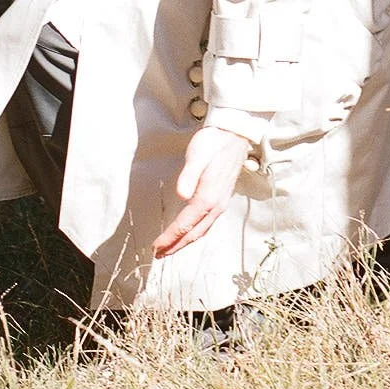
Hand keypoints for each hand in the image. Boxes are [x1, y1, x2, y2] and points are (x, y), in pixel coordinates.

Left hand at [154, 125, 251, 258]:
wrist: (234, 133)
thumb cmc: (214, 142)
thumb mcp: (197, 155)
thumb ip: (188, 176)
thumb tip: (181, 194)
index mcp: (208, 196)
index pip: (185, 225)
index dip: (169, 237)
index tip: (155, 246)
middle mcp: (217, 204)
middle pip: (194, 233)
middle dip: (176, 246)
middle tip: (159, 254)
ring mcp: (221, 202)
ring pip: (202, 230)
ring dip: (186, 242)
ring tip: (171, 248)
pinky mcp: (222, 198)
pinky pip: (208, 223)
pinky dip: (196, 232)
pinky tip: (190, 232)